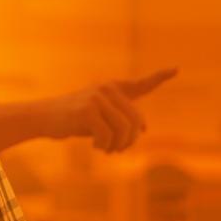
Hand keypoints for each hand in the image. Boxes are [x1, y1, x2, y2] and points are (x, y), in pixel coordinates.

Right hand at [49, 68, 175, 152]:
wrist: (44, 117)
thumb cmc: (74, 119)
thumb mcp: (100, 117)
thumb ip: (121, 118)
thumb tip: (144, 129)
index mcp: (113, 88)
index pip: (141, 84)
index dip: (160, 77)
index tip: (176, 69)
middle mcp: (107, 88)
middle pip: (135, 121)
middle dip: (130, 141)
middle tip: (119, 150)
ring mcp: (97, 97)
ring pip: (124, 129)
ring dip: (118, 146)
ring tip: (108, 150)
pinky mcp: (87, 109)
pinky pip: (107, 135)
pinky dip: (104, 146)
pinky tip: (95, 146)